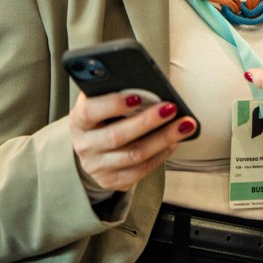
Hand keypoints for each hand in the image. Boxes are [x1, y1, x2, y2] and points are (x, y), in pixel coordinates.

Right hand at [68, 91, 196, 191]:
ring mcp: (98, 167)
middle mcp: (85, 146)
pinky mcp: (113, 180)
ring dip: (163, 139)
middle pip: (118, 136)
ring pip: (134, 155)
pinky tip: (175, 141)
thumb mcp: (99, 102)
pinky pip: (141, 170)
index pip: (90, 111)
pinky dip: (161, 154)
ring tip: (184, 125)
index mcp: (78, 121)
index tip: (138, 96)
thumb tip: (146, 83)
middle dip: (148, 121)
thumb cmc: (102, 117)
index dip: (113, 104)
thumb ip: (114, 91)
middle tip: (171, 108)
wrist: (92, 147)